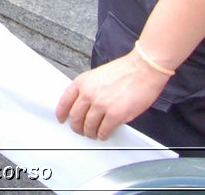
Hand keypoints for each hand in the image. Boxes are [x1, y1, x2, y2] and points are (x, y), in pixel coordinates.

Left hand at [54, 50, 170, 140]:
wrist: (143, 69)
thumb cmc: (125, 70)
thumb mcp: (97, 75)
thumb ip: (88, 89)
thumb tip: (84, 105)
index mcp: (82, 82)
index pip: (64, 101)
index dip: (61, 114)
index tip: (61, 119)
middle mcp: (88, 93)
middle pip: (75, 117)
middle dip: (77, 127)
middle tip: (80, 130)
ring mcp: (101, 105)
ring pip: (88, 126)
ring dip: (90, 133)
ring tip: (93, 134)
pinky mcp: (115, 115)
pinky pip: (104, 131)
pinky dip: (103, 135)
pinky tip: (104, 134)